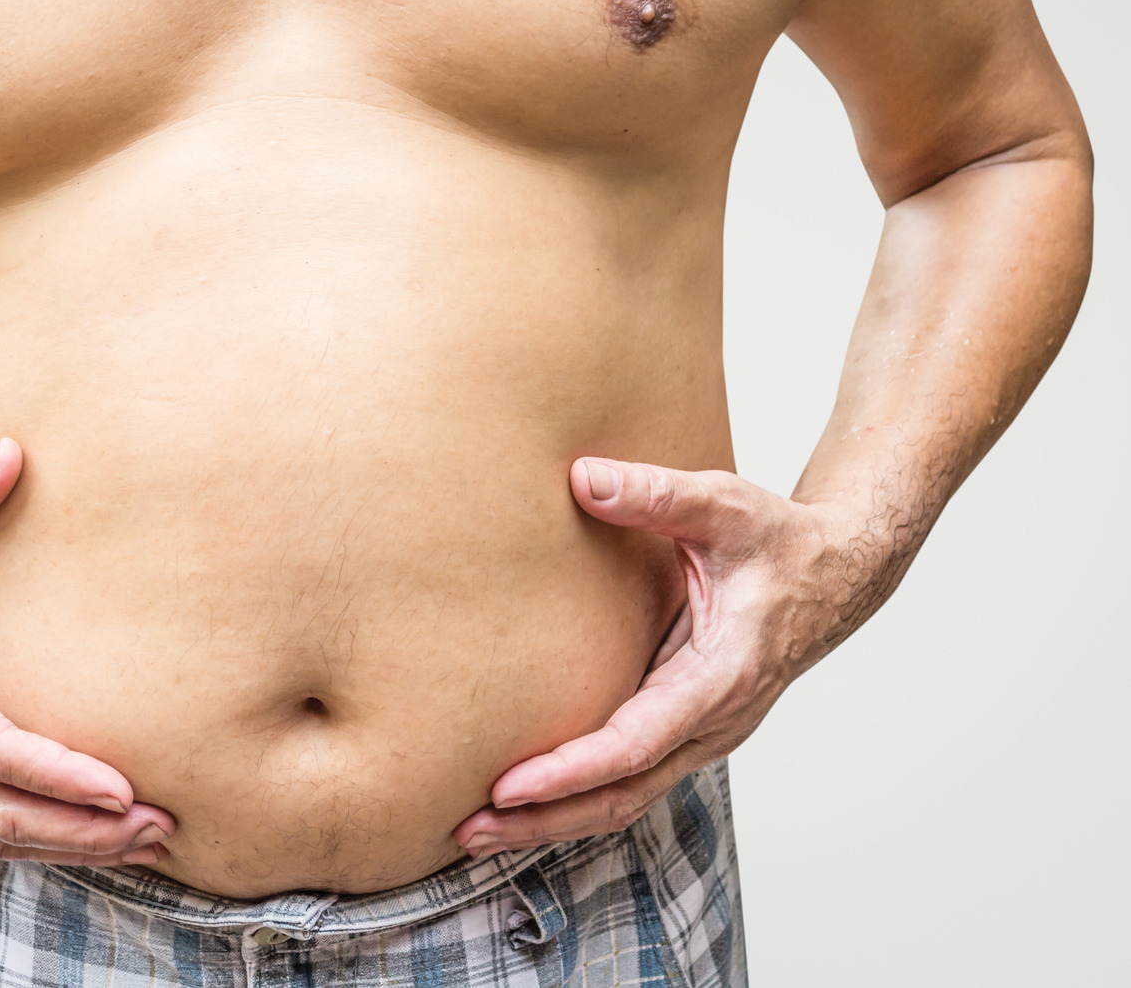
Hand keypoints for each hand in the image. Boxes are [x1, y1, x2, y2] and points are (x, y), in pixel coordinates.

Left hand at [453, 456, 859, 857]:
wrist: (838, 573)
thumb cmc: (781, 540)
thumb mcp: (724, 504)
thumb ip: (655, 492)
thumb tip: (582, 478)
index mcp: (722, 677)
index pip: (637, 743)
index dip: (571, 770)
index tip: (510, 786)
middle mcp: (714, 723)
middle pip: (622, 795)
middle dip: (544, 819)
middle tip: (468, 827)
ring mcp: (703, 734)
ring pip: (625, 799)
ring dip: (553, 820)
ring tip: (476, 829)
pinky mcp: (688, 730)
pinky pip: (630, 780)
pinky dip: (576, 799)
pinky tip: (524, 804)